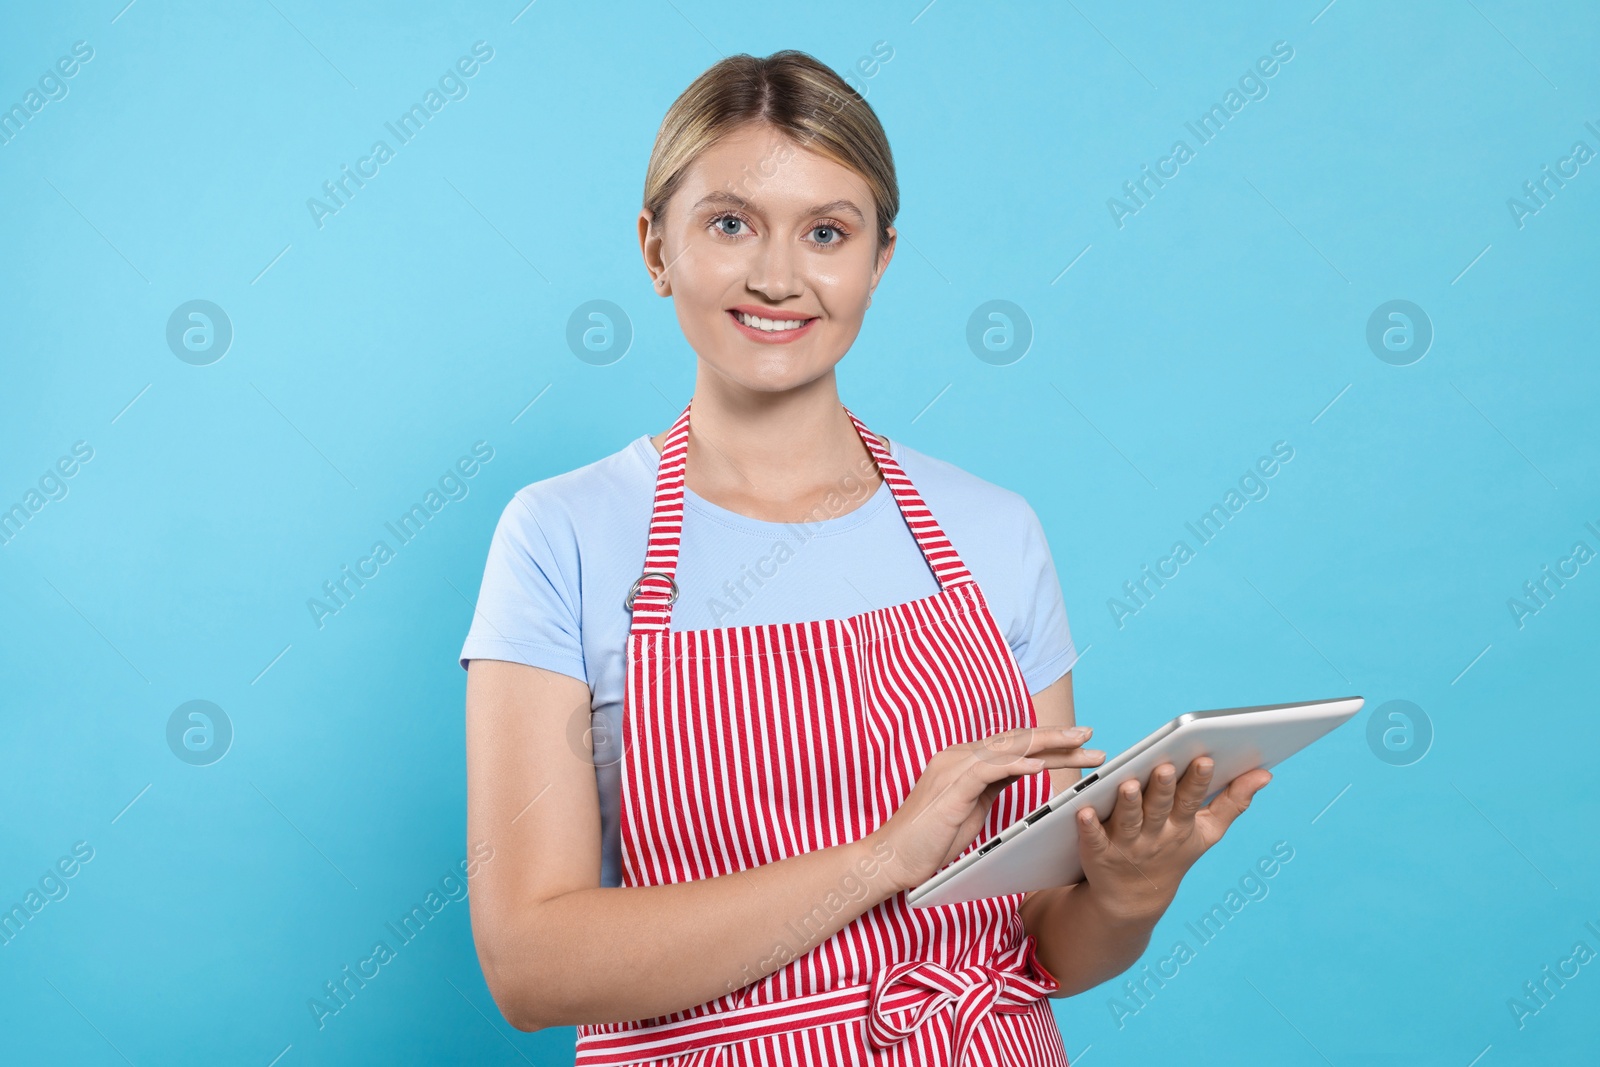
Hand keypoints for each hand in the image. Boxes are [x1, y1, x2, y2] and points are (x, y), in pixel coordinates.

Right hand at [870, 726, 1105, 893]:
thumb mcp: (971, 809)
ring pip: (1009, 748)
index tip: (1080, 744)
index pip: (1015, 746)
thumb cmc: (929, 840)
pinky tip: (1041, 765)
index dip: (1049, 743)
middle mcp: (960, 756)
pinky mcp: (951, 786)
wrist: (892, 857)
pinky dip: (1017, 764)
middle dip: (1057, 737)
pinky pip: (989, 769)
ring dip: (1047, 745)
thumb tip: (1023, 774)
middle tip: (1091, 735)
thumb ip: (992, 787)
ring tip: (1079, 743)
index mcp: (966, 761)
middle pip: (1017, 741)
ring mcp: (954, 768)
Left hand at [1075, 756, 1271, 921]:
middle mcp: (1155, 834)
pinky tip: (1083, 811)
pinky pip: (1093, 839)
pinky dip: (1089, 827)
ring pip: (1129, 821)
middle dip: (1165, 788)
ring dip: (1129, 804)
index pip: (1192, 800)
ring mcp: (1127, 844)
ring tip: (1129, 784)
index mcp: (1181, 825)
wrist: (1133, 900)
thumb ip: (1234, 801)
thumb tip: (1265, 773)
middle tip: (1166, 767)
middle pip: (1160, 808)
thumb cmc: (1173, 851)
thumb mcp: (1207, 832)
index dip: (1198, 781)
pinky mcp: (1098, 853)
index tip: (1205, 759)